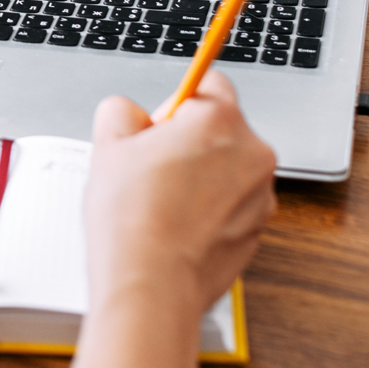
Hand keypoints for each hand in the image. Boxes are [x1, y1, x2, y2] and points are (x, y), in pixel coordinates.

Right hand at [73, 73, 277, 367]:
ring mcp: (260, 196)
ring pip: (228, 169)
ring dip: (201, 176)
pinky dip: (210, 209)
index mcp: (220, 120)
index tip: (159, 122)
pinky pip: (233, 205)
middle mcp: (252, 153)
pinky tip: (177, 224)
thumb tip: (128, 114)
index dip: (176, 101)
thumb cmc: (132, 220)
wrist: (151, 285)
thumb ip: (120, 112)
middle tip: (151, 165)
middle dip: (188, 141)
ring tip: (161, 201)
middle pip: (221, 128)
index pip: (209, 81)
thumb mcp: (108, 146)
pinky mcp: (257, 230)